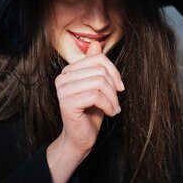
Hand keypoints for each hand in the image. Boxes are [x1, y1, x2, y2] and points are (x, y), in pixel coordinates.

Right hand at [54, 41, 124, 155]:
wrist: (80, 138)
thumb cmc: (90, 113)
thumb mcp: (96, 86)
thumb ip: (94, 66)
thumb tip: (96, 44)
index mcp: (69, 71)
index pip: (97, 58)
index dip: (114, 71)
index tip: (119, 87)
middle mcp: (62, 78)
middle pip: (99, 69)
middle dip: (114, 86)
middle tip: (117, 101)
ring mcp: (63, 90)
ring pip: (98, 82)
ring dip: (113, 98)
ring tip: (115, 108)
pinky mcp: (67, 103)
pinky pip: (95, 96)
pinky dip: (108, 105)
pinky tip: (110, 113)